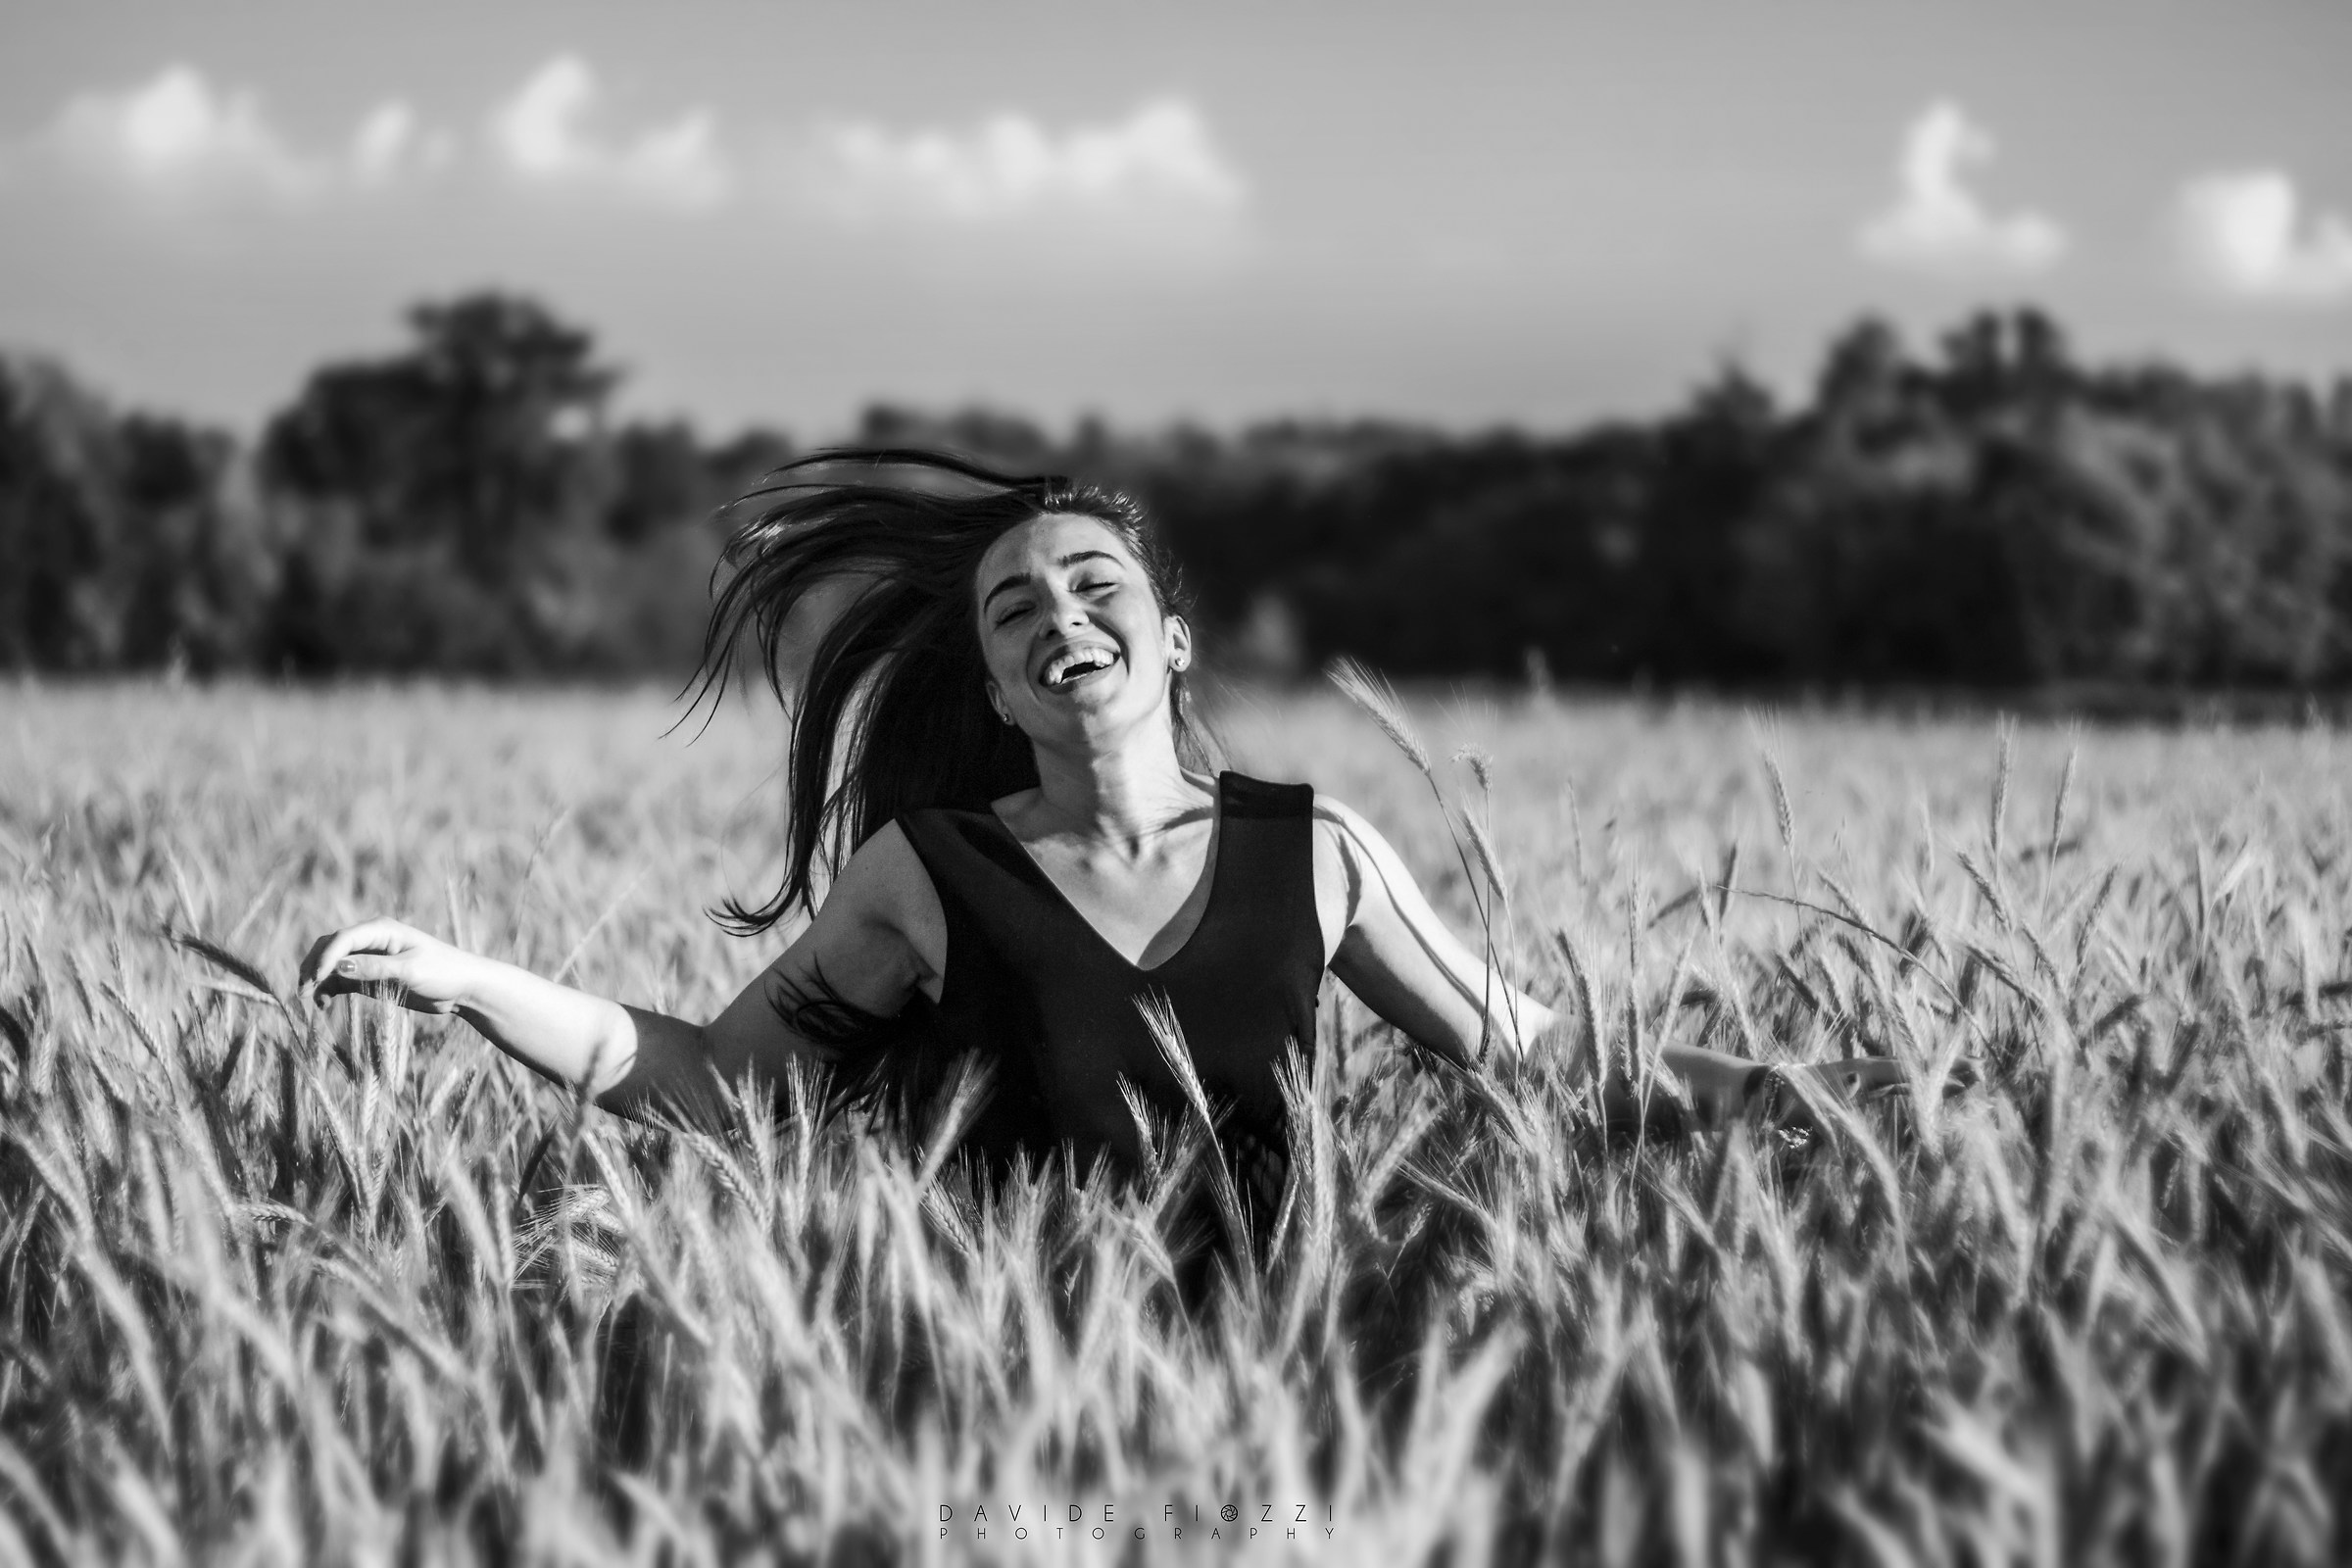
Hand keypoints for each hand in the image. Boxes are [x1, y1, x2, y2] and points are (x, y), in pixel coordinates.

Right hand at [299, 918, 475, 1014]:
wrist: (463, 988)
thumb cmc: (443, 972)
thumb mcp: (409, 971)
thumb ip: (374, 968)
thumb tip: (339, 966)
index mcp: (381, 929)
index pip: (342, 939)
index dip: (325, 958)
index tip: (314, 980)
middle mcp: (371, 940)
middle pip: (330, 947)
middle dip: (313, 966)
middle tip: (302, 991)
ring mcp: (369, 958)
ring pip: (331, 964)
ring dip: (317, 979)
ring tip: (309, 1000)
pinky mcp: (369, 976)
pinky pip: (340, 980)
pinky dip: (328, 990)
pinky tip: (324, 1005)